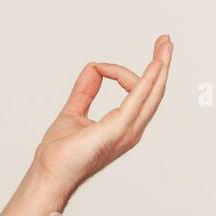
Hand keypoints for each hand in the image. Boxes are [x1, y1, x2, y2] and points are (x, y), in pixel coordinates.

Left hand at [32, 34, 172, 198]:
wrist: (49, 174)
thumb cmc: (60, 155)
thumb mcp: (73, 112)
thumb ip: (85, 91)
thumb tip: (93, 68)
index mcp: (121, 125)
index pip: (135, 92)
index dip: (120, 73)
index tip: (100, 67)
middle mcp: (130, 128)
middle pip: (153, 91)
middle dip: (160, 64)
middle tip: (166, 41)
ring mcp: (127, 130)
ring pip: (151, 93)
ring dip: (159, 67)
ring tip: (165, 45)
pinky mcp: (117, 129)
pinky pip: (137, 99)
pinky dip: (147, 81)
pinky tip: (155, 65)